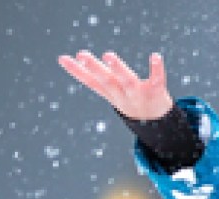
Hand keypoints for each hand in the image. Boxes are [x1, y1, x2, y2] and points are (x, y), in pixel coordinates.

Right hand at [57, 51, 173, 120]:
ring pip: (128, 82)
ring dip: (118, 69)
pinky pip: (157, 80)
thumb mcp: (109, 91)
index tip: (63, 58)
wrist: (157, 125)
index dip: (77, 71)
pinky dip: (157, 69)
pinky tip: (156, 56)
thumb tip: (61, 59)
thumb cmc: (130, 100)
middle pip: (107, 81)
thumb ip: (92, 76)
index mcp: (110, 92)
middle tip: (82, 54)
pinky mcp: (156, 92)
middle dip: (95, 68)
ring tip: (108, 56)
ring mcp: (139, 94)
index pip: (91, 82)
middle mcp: (122, 94)